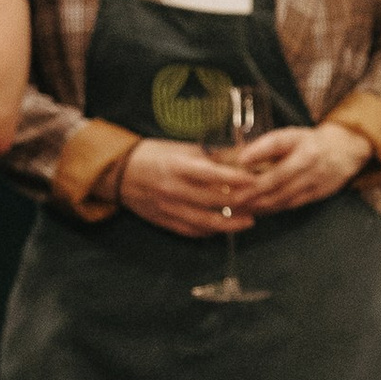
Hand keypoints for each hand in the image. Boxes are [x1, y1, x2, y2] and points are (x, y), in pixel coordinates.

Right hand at [119, 140, 262, 237]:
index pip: (213, 175)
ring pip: (206, 222)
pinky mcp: (165, 221)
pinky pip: (192, 231)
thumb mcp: (180, 148)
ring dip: (231, 223)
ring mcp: (169, 208)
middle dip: (241, 202)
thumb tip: (242, 154)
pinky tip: (225, 228)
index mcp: (178, 167)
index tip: (256, 180)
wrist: (118, 173)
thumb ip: (210, 155)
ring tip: (250, 220)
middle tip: (262, 201)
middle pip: (214, 200)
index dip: (236, 179)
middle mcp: (174, 189)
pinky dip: (211, 231)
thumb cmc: (153, 155)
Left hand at [229, 122, 373, 212]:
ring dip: (260, 203)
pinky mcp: (318, 192)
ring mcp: (315, 177)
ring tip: (240, 208)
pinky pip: (291, 204)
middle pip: (278, 176)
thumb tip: (235, 159)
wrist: (346, 149)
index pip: (277, 142)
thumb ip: (265, 147)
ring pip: (283, 195)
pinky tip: (258, 211)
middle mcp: (308, 157)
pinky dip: (273, 208)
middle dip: (253, 190)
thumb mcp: (290, 136)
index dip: (259, 151)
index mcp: (298, 139)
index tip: (240, 160)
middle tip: (233, 198)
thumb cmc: (309, 142)